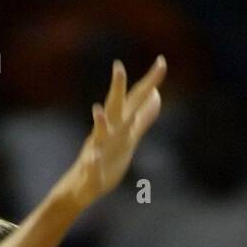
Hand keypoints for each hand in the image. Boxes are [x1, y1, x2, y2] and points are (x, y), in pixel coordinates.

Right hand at [61, 57, 165, 209]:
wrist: (84, 186)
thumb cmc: (108, 159)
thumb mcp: (131, 136)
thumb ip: (144, 116)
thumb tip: (157, 95)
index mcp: (120, 124)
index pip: (136, 98)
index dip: (150, 81)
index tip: (162, 60)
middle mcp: (108, 132)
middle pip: (114, 107)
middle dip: (116, 88)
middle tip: (117, 66)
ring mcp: (98, 149)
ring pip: (99, 133)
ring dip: (99, 122)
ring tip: (98, 109)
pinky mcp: (92, 170)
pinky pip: (91, 165)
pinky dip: (92, 162)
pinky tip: (91, 159)